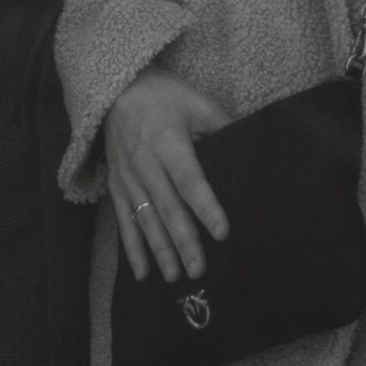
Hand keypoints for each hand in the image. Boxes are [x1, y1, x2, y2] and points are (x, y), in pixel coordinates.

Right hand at [103, 68, 229, 285]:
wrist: (115, 89)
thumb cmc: (162, 95)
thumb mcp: (195, 101)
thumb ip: (221, 123)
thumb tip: (250, 142)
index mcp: (169, 143)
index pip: (190, 181)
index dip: (206, 207)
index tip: (222, 232)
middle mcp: (146, 164)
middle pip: (168, 208)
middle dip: (184, 242)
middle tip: (199, 270)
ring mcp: (129, 178)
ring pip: (146, 220)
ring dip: (160, 250)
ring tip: (175, 277)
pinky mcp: (116, 186)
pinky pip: (124, 221)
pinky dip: (132, 248)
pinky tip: (143, 273)